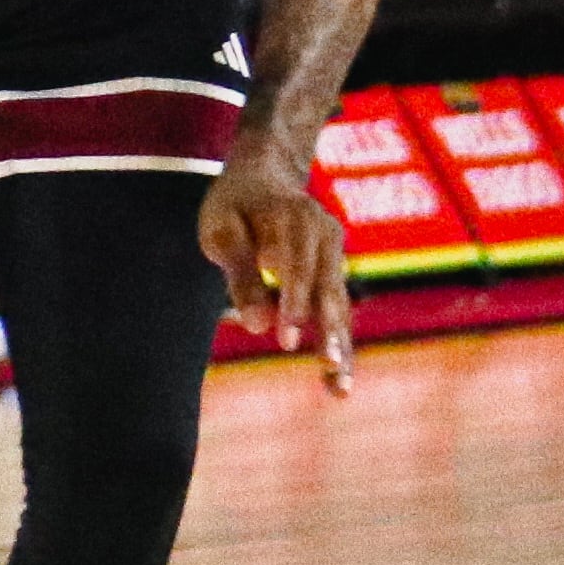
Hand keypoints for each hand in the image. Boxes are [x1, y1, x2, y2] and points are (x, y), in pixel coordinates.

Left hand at [199, 145, 353, 391]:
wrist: (265, 174)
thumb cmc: (234, 204)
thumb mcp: (222, 230)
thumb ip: (240, 276)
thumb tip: (256, 326)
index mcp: (294, 218)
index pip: (296, 266)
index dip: (293, 303)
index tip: (286, 339)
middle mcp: (324, 235)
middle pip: (328, 289)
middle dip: (330, 332)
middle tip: (329, 368)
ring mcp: (334, 253)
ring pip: (339, 306)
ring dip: (341, 348)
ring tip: (339, 390)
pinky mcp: (334, 271)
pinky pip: (338, 310)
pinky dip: (339, 344)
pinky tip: (338, 383)